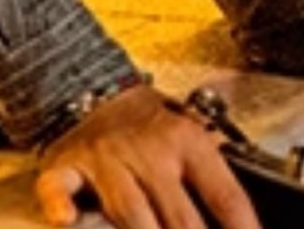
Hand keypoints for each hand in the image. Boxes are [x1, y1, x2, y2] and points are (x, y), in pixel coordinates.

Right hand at [34, 84, 262, 228]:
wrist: (93, 87)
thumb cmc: (147, 123)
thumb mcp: (189, 132)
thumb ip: (211, 173)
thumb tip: (243, 219)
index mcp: (188, 141)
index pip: (224, 194)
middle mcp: (151, 151)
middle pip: (180, 218)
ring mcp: (109, 159)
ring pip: (132, 214)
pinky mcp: (68, 167)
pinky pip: (60, 190)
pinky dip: (61, 207)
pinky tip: (66, 219)